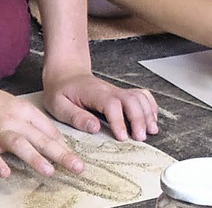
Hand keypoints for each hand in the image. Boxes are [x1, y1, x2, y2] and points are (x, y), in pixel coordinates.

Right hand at [0, 83, 83, 178]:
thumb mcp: (17, 106)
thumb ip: (33, 122)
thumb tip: (53, 139)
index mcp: (26, 111)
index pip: (49, 130)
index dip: (64, 145)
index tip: (76, 158)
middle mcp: (15, 120)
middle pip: (41, 138)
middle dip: (61, 154)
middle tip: (77, 166)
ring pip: (20, 144)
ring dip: (35, 158)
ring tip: (49, 171)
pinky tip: (5, 173)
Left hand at [42, 69, 158, 141]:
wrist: (66, 73)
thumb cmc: (61, 90)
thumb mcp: (59, 105)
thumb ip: (76, 117)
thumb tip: (94, 128)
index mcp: (94, 93)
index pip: (111, 104)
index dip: (119, 121)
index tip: (122, 137)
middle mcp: (109, 90)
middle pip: (131, 100)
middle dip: (139, 118)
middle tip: (140, 138)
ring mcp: (117, 90)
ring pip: (139, 97)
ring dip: (148, 113)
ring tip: (151, 131)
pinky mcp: (121, 93)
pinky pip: (141, 95)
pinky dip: (150, 106)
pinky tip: (152, 118)